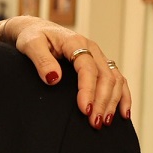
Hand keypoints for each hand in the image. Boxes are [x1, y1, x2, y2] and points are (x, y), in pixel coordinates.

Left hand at [0, 16, 131, 128]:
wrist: (35, 29)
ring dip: (113, 102)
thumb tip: (54, 78)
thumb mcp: (30, 45)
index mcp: (75, 42)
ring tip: (105, 122)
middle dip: (102, 101)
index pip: (88, 68)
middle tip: (94, 123)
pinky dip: (123, 96)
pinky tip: (123, 113)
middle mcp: (91, 49)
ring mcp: (98, 56)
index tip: (85, 110)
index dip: (88, 90)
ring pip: (115, 79)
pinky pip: (118, 79)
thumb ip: (41, 60)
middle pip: (106, 76)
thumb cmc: (31, 37)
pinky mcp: (99, 64)